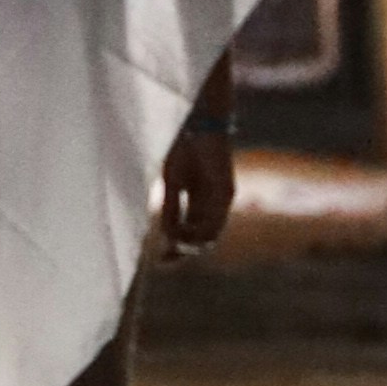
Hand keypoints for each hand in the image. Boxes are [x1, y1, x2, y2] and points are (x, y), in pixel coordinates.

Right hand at [160, 112, 235, 258]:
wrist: (200, 124)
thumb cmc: (184, 150)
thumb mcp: (172, 184)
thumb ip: (171, 210)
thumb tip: (167, 237)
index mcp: (199, 203)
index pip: (190, 235)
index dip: (175, 249)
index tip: (159, 261)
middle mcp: (213, 206)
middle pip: (202, 240)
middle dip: (183, 252)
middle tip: (165, 257)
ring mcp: (222, 201)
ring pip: (210, 235)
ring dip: (190, 244)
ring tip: (173, 243)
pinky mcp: (227, 193)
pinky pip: (214, 221)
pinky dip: (197, 231)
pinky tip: (181, 233)